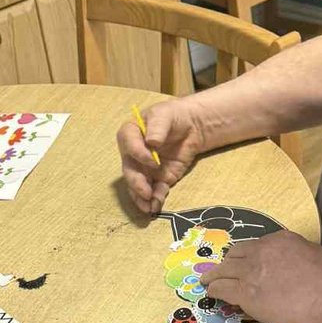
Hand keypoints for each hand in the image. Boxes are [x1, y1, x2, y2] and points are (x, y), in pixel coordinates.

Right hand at [117, 99, 205, 213]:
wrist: (192, 126)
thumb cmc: (173, 116)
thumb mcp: (165, 115)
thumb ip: (158, 126)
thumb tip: (151, 142)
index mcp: (130, 135)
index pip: (129, 146)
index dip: (138, 154)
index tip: (152, 160)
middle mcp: (134, 155)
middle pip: (130, 170)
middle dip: (136, 183)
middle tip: (145, 192)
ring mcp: (146, 169)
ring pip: (139, 185)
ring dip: (142, 197)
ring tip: (148, 208)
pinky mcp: (160, 178)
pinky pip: (156, 190)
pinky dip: (156, 199)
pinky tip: (157, 205)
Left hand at [199, 232, 321, 322]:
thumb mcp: (316, 255)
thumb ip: (298, 253)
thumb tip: (292, 261)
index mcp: (281, 239)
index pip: (256, 245)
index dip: (248, 254)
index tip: (244, 261)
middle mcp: (262, 251)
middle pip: (236, 254)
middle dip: (228, 262)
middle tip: (223, 269)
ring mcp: (251, 271)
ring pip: (224, 270)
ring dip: (214, 275)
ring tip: (207, 280)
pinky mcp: (245, 293)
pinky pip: (221, 289)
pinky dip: (214, 290)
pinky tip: (210, 293)